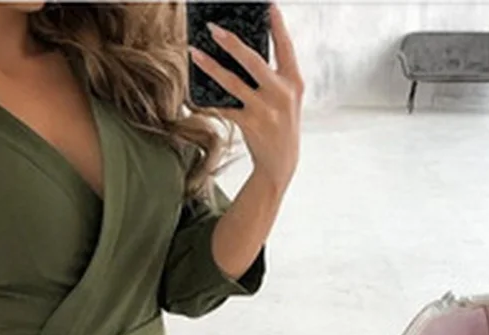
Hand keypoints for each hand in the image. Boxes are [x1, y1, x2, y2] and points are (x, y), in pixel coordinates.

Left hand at [190, 4, 303, 189]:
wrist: (280, 164)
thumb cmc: (281, 125)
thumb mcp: (287, 99)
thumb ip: (274, 77)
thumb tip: (243, 54)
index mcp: (294, 82)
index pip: (285, 47)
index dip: (277, 25)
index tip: (268, 5)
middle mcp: (282, 93)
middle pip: (253, 60)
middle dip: (231, 42)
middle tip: (213, 29)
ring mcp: (265, 110)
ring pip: (232, 82)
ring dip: (210, 66)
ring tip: (194, 52)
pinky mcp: (250, 124)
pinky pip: (224, 107)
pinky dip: (208, 100)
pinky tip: (195, 92)